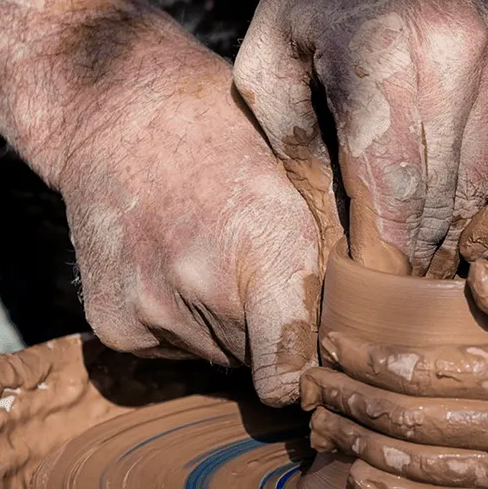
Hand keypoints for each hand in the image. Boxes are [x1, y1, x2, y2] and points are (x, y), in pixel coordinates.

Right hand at [55, 0, 328, 405]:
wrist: (115, 112)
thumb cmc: (224, 131)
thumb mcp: (300, 174)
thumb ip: (334, 252)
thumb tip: (374, 322)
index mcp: (266, 251)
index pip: (291, 376)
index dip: (311, 372)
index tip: (321, 356)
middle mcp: (204, 290)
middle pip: (259, 367)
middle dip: (274, 336)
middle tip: (267, 279)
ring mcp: (151, 311)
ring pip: (218, 358)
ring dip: (230, 328)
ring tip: (218, 261)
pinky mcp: (113, 325)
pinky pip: (175, 349)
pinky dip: (185, 323)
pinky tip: (178, 267)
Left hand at [233, 0, 487, 277]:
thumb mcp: (275, 43)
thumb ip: (291, 143)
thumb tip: (326, 231)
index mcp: (383, 58)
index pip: (386, 198)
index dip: (374, 264)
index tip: (356, 303)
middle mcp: (465, 67)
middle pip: (440, 207)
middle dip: (409, 264)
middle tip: (383, 300)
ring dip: (453, 245)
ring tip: (420, 271)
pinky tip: (480, 237)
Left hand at [302, 261, 487, 488]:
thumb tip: (474, 269)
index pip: (421, 369)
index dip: (368, 360)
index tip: (332, 349)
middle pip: (407, 419)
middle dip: (351, 402)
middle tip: (311, 390)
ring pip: (418, 465)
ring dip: (363, 446)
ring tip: (324, 429)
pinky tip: (364, 481)